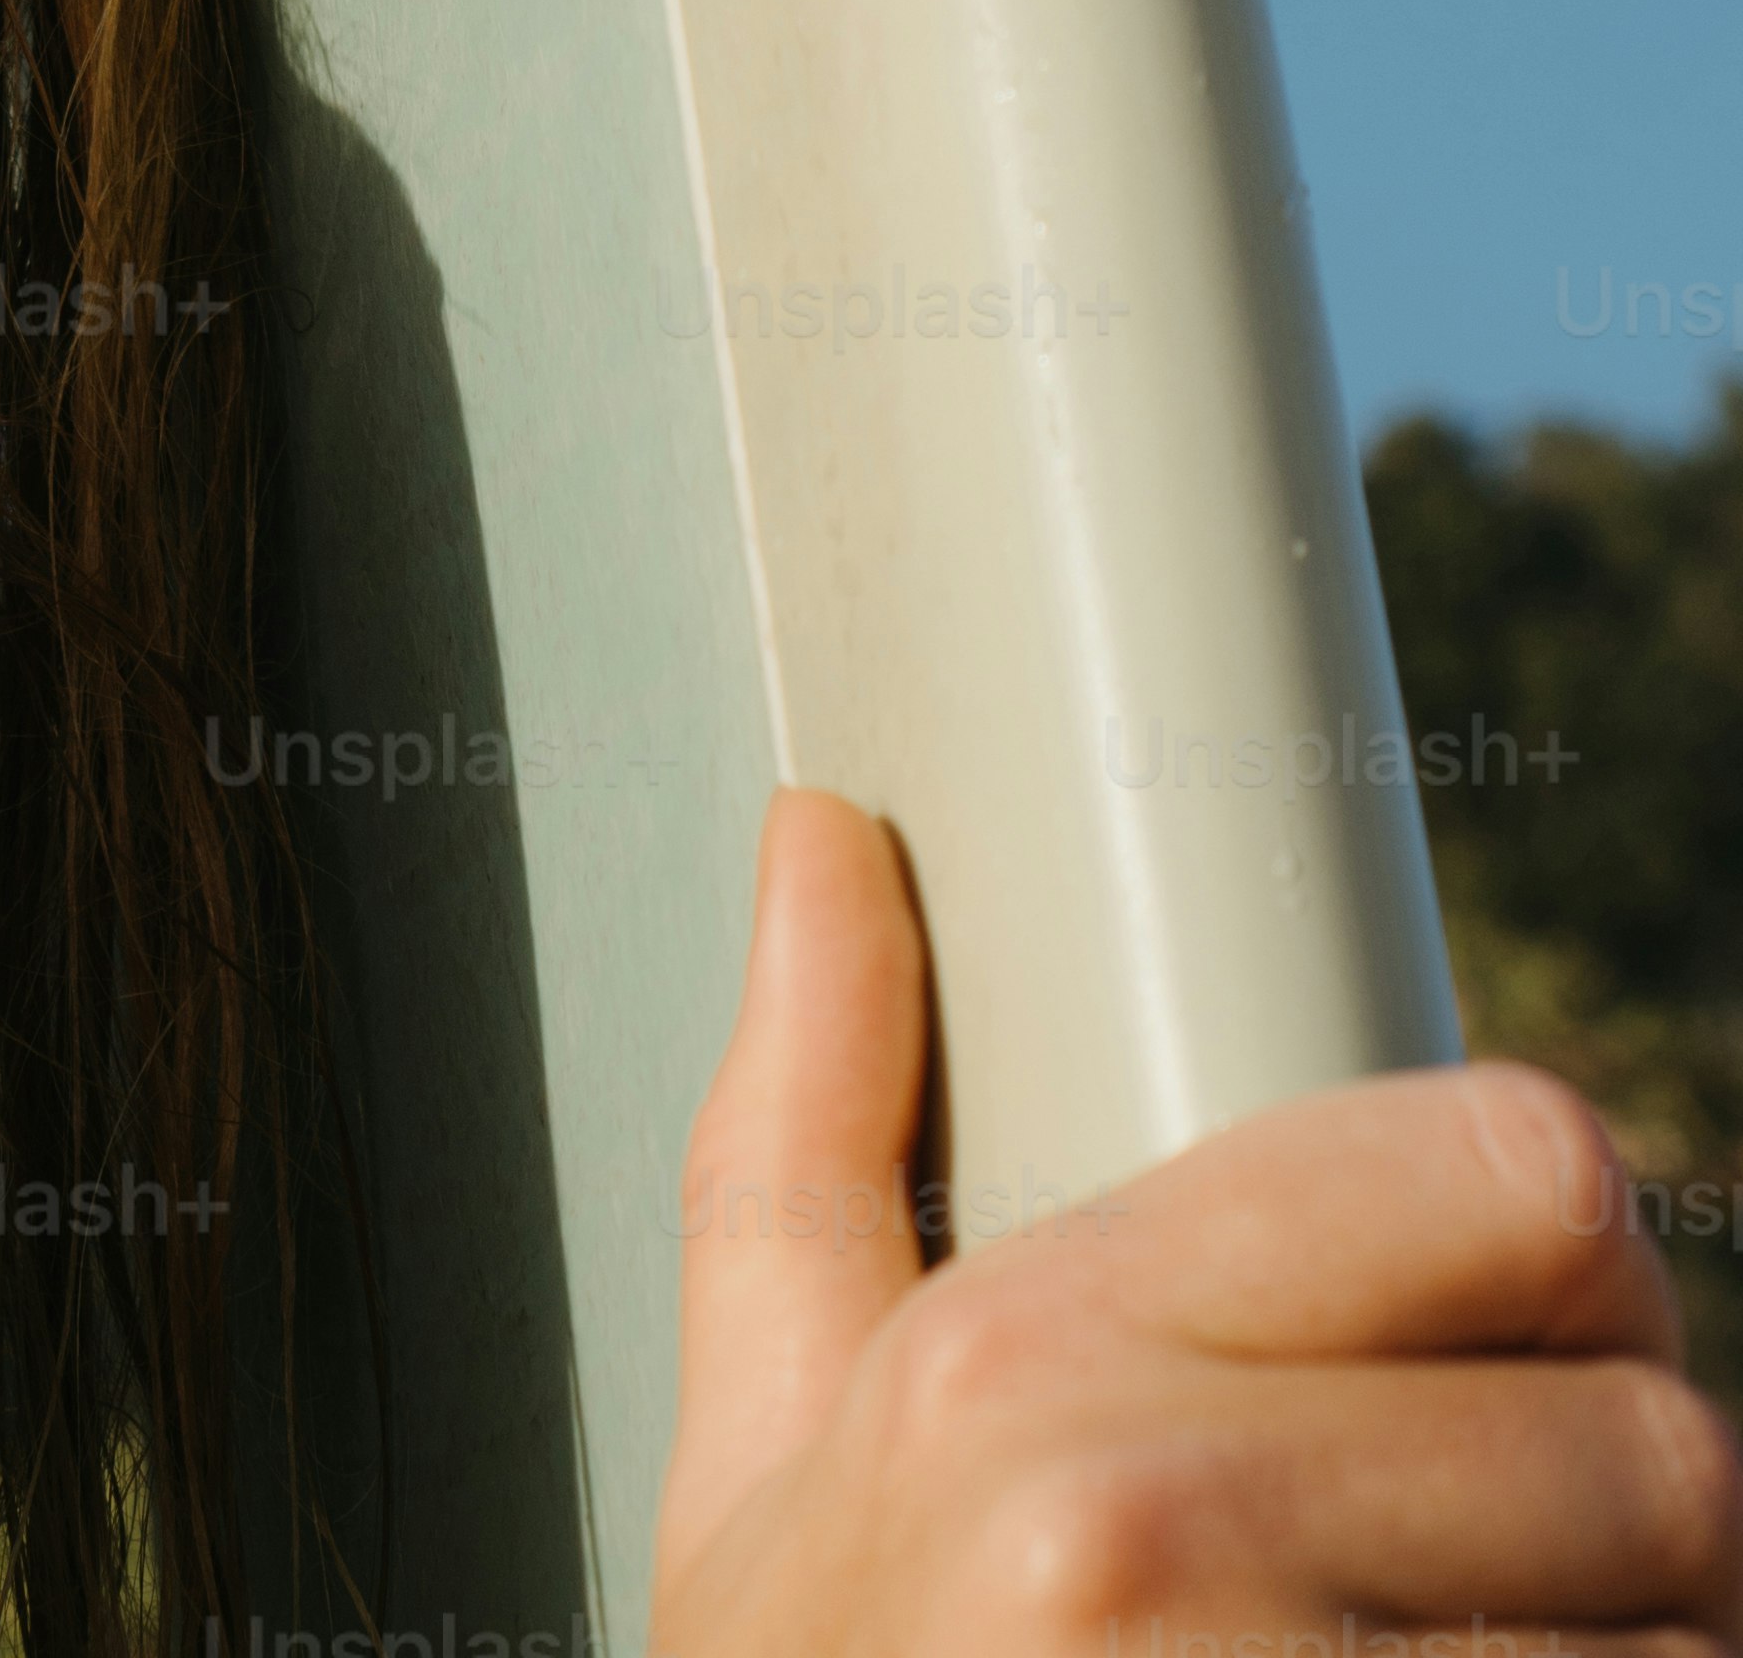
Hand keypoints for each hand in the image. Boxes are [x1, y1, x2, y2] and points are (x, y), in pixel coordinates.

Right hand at [656, 786, 1742, 1656]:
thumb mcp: (768, 1491)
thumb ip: (803, 1149)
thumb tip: (826, 840)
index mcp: (1012, 1378)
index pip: (1524, 1175)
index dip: (1565, 1276)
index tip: (1502, 1378)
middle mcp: (1146, 1537)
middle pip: (1664, 1442)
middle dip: (1630, 1548)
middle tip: (1486, 1619)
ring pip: (1712, 1648)